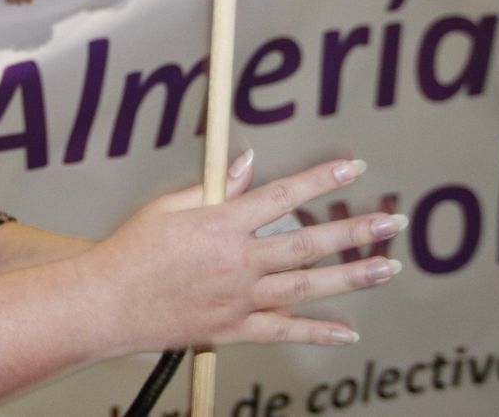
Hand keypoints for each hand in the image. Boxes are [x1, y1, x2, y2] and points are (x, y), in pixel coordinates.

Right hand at [83, 155, 405, 355]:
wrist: (106, 302)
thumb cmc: (130, 250)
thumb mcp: (167, 207)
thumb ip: (213, 189)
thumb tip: (246, 165)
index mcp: (220, 224)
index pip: (281, 195)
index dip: (319, 180)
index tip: (352, 168)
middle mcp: (237, 261)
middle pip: (307, 243)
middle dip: (354, 230)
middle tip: (392, 221)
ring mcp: (239, 298)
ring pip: (306, 286)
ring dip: (351, 276)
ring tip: (387, 266)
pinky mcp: (233, 328)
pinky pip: (283, 331)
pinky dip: (316, 332)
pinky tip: (348, 332)